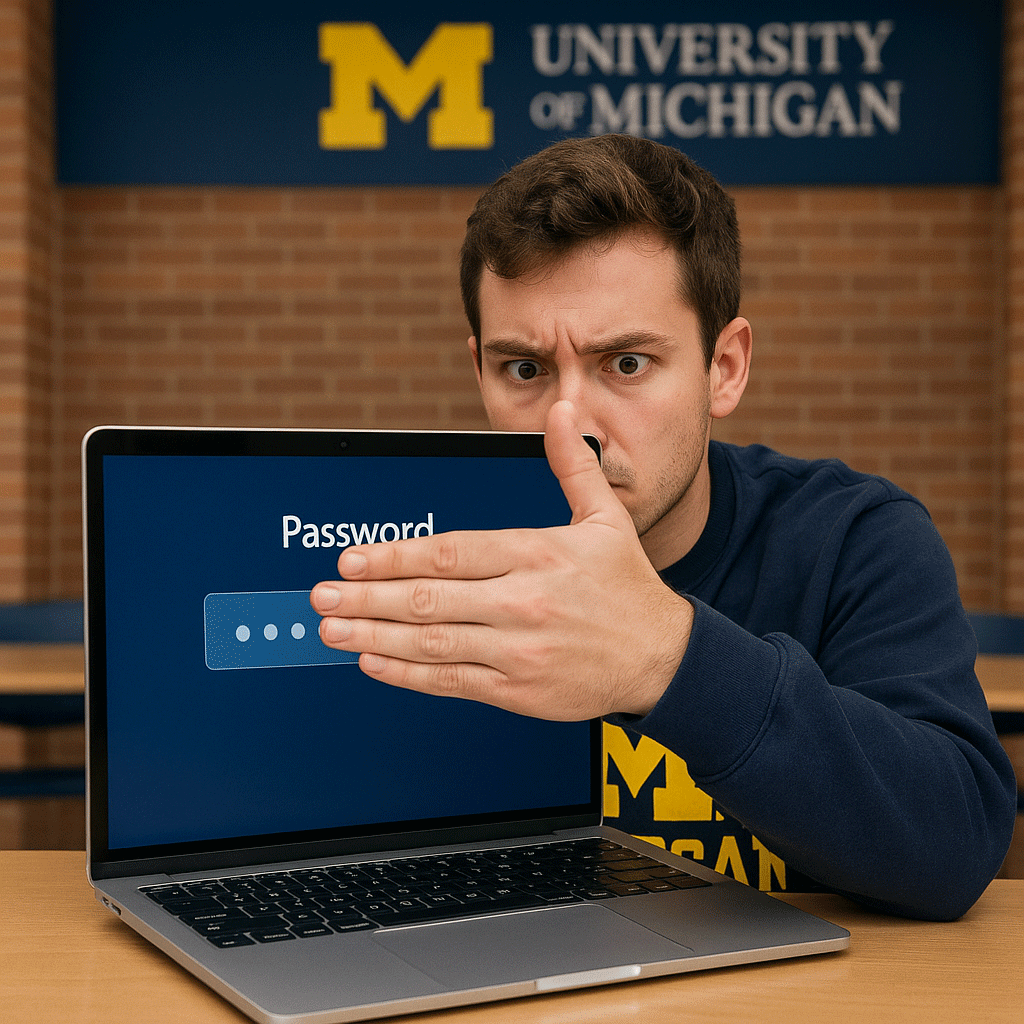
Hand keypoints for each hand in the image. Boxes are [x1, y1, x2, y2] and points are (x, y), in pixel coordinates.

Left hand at [311, 401, 692, 719]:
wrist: (661, 658)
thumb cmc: (627, 587)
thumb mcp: (606, 517)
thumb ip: (572, 464)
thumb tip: (561, 412)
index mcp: (538, 554)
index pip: (450, 553)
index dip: (393, 557)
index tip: (352, 559)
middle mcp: (524, 602)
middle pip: (428, 599)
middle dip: (366, 598)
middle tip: (321, 595)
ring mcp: (519, 650)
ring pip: (432, 643)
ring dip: (373, 636)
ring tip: (331, 628)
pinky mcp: (518, 690)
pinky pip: (452, 681)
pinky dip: (408, 674)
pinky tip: (373, 663)